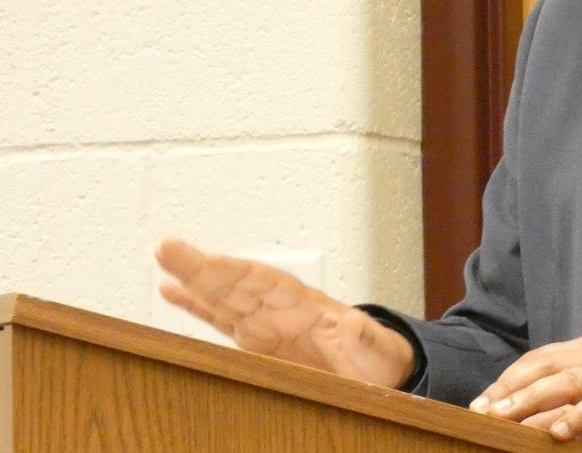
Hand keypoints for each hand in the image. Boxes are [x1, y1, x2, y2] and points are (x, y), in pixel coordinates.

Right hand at [155, 237, 414, 387]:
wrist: (378, 374)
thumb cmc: (378, 360)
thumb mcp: (376, 349)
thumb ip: (364, 337)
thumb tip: (355, 324)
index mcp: (308, 307)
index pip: (265, 284)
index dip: (235, 274)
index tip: (210, 261)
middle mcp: (280, 310)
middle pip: (235, 284)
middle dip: (202, 268)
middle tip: (167, 247)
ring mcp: (265, 324)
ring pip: (222, 296)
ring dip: (193, 280)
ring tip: (162, 258)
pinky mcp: (256, 343)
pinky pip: (220, 319)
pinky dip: (196, 304)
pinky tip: (171, 290)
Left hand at [468, 333, 581, 441]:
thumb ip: (574, 396)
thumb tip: (536, 417)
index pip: (540, 357)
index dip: (509, 378)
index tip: (482, 400)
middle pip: (546, 365)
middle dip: (511, 388)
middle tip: (484, 410)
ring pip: (568, 380)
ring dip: (534, 401)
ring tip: (508, 419)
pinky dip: (579, 415)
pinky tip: (559, 431)